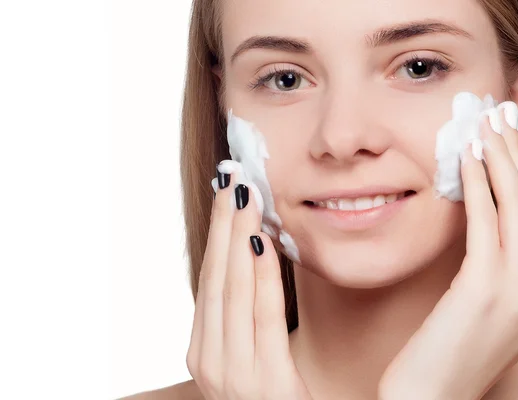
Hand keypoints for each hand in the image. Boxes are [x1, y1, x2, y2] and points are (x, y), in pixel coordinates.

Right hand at [187, 167, 312, 399]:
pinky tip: (264, 245)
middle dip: (225, 225)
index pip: (210, 279)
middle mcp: (207, 360)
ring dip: (240, 239)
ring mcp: (230, 374)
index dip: (217, 233)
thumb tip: (257, 254)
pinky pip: (261, 319)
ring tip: (248, 198)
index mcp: (203, 349)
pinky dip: (261, 279)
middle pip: (216, 277)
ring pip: (232, 291)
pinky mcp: (262, 384)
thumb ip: (247, 313)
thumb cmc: (273, 397)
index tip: (227, 194)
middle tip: (234, 179)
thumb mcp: (251, 354)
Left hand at [378, 110, 517, 399]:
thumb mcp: (485, 305)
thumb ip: (496, 264)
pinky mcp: (489, 290)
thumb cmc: (450, 350)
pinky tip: (467, 159)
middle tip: (497, 117)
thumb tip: (485, 214)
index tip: (506, 140)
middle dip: (514, 155)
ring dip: (499, 159)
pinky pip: (486, 223)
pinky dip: (478, 185)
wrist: (431, 398)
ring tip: (483, 125)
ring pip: (516, 207)